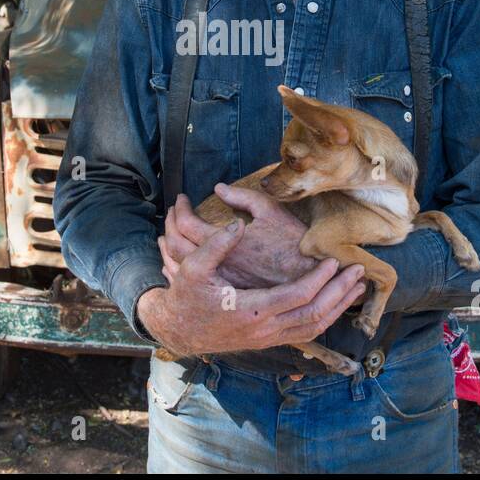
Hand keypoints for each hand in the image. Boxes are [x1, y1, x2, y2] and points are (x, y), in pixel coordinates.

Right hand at [138, 218, 366, 358]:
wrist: (178, 330)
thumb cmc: (186, 297)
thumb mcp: (192, 269)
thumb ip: (215, 246)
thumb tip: (237, 224)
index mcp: (250, 311)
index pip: (296, 296)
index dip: (319, 279)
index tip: (334, 260)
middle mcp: (264, 329)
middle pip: (314, 314)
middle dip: (340, 293)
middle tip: (359, 273)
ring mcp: (268, 338)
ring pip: (314, 327)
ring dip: (338, 307)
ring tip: (357, 288)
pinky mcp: (269, 340)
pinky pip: (306, 333)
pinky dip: (325, 317)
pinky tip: (336, 303)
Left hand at [159, 185, 314, 288]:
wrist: (311, 277)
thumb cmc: (292, 242)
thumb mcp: (270, 211)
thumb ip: (241, 197)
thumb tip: (218, 188)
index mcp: (225, 243)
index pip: (186, 224)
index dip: (181, 208)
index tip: (182, 199)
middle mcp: (217, 265)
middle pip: (176, 245)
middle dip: (170, 225)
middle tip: (172, 212)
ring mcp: (220, 281)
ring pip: (179, 267)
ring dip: (170, 248)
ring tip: (169, 235)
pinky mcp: (226, 291)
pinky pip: (191, 283)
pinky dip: (178, 268)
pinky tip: (176, 263)